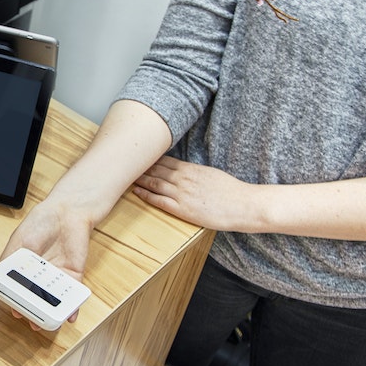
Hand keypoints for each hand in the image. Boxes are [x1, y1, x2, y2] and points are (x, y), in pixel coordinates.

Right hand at [0, 199, 94, 329]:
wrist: (66, 212)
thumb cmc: (40, 223)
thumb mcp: (17, 242)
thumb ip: (8, 261)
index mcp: (24, 269)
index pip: (19, 290)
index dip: (17, 302)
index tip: (16, 311)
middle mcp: (40, 276)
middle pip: (37, 299)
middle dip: (34, 313)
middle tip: (32, 322)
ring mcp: (57, 276)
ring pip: (54, 300)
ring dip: (52, 314)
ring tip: (48, 324)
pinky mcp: (74, 275)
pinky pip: (73, 294)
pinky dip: (72, 307)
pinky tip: (69, 316)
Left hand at [132, 155, 251, 230]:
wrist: (243, 205)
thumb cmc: (230, 191)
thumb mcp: (210, 174)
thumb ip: (194, 173)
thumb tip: (185, 171)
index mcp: (191, 169)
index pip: (164, 161)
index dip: (149, 159)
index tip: (137, 156)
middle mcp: (183, 179)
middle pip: (155, 169)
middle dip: (139, 167)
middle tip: (123, 163)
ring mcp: (181, 193)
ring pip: (154, 183)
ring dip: (139, 179)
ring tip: (125, 177)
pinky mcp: (182, 209)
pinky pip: (159, 200)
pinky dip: (146, 195)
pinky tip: (136, 192)